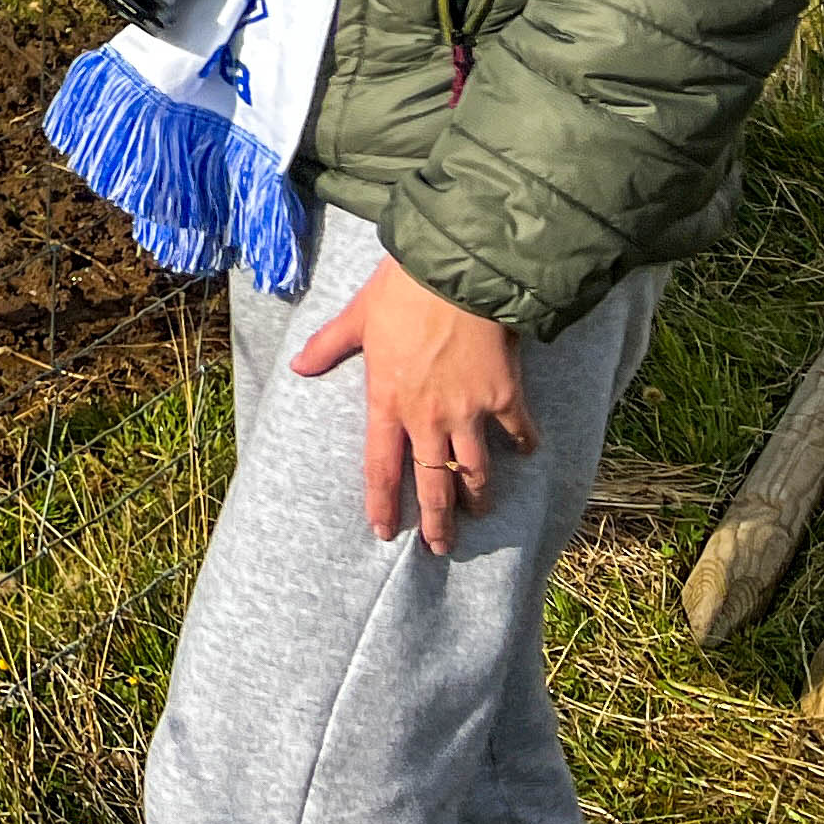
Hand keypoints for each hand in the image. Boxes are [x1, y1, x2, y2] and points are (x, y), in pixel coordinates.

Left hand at [289, 256, 537, 554]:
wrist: (458, 275)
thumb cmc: (403, 292)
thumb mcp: (357, 317)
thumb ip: (329, 346)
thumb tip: (298, 366)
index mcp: (388, 402)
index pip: (380, 467)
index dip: (382, 503)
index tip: (385, 532)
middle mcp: (428, 418)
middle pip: (433, 485)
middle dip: (437, 522)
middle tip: (441, 548)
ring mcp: (469, 413)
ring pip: (475, 473)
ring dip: (477, 497)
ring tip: (479, 513)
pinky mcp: (505, 398)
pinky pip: (517, 434)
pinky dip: (523, 446)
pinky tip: (526, 453)